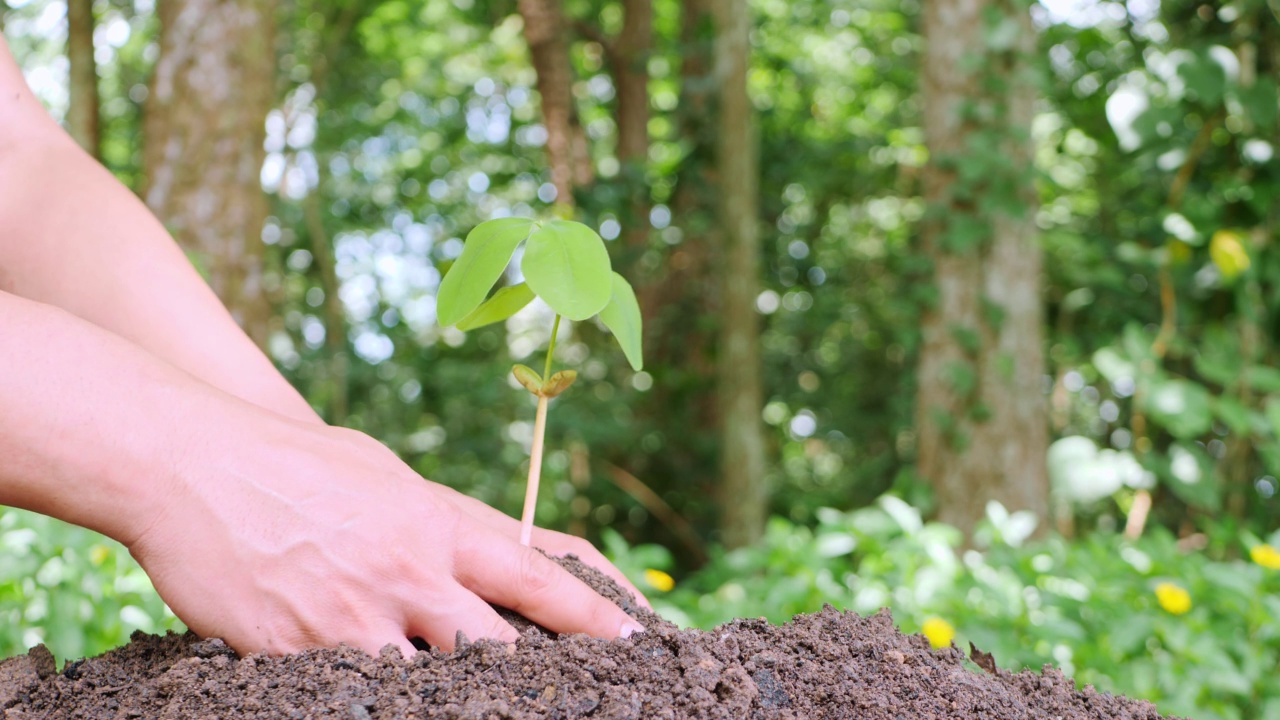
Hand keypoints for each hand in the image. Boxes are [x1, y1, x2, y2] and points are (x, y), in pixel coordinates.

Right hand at [128, 412, 645, 656]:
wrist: (195, 463)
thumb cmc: (296, 464)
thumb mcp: (384, 474)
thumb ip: (434, 517)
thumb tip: (471, 543)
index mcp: (440, 526)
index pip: (538, 579)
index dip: (593, 615)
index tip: (635, 639)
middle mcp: (412, 573)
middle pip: (500, 646)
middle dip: (537, 677)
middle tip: (575, 694)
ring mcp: (357, 615)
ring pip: (434, 683)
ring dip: (459, 697)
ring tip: (484, 702)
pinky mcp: (300, 649)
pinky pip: (357, 693)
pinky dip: (380, 698)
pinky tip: (387, 699)